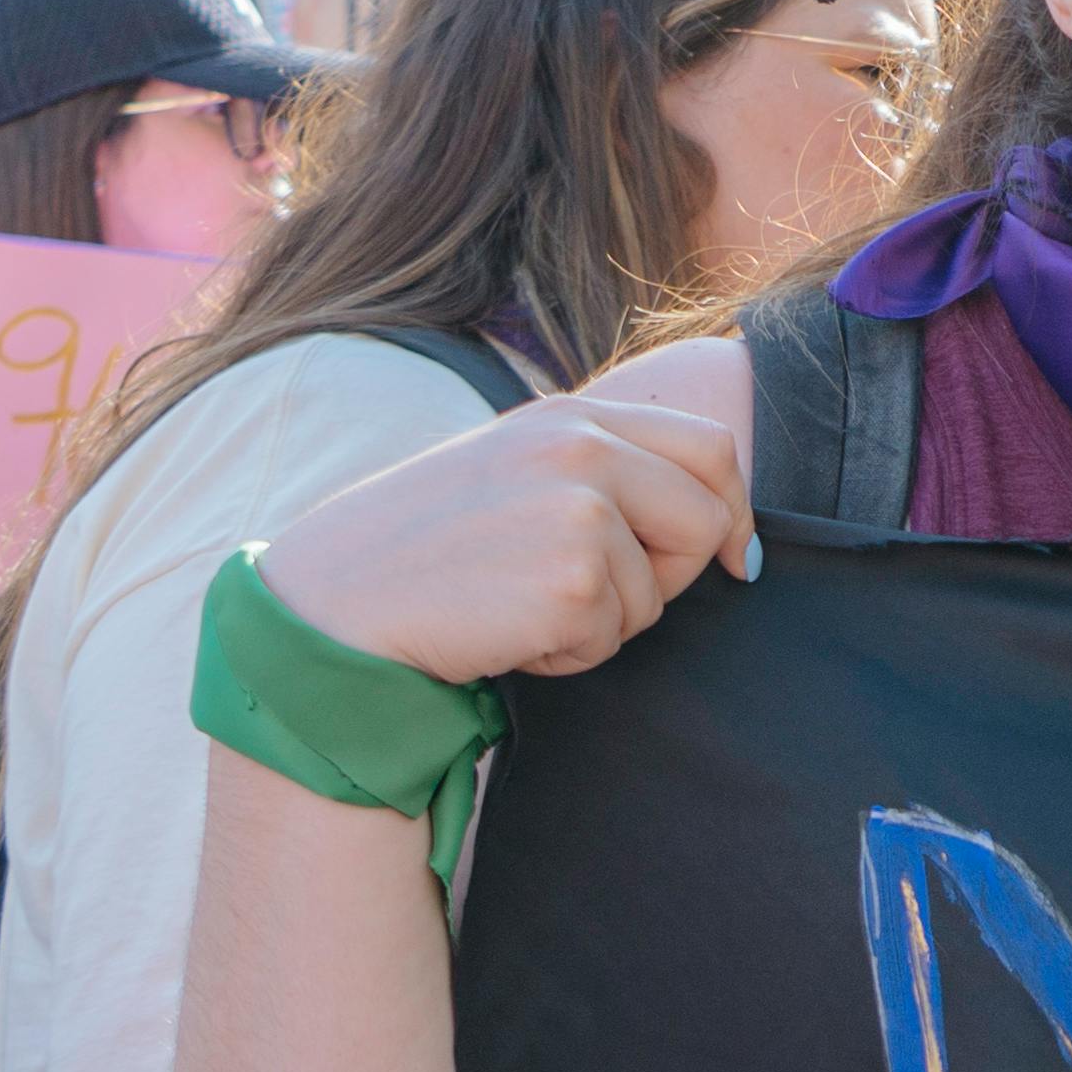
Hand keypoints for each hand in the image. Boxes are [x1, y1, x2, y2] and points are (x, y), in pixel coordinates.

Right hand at [258, 398, 755, 684]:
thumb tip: (722, 522)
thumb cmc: (428, 548)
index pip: (710, 446)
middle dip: (673, 573)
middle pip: (707, 519)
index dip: (732, 508)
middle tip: (596, 595)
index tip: (733, 557)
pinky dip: (570, 654)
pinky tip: (507, 631)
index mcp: (572, 417)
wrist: (338, 601)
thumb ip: (604, 472)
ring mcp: (582, 511)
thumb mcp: (517, 472)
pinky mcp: (574, 580)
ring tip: (519, 603)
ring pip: (661, 592)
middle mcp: (584, 449)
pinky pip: (616, 638)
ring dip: (604, 621)